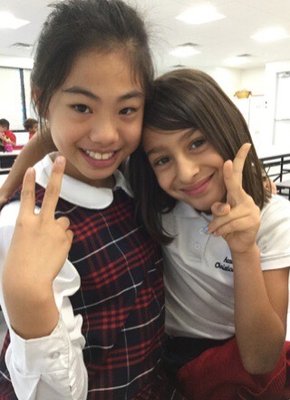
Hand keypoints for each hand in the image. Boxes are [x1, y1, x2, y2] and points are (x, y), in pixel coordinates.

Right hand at [3, 156, 72, 289]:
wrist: (27, 284)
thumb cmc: (18, 268)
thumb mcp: (20, 244)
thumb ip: (35, 230)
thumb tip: (57, 223)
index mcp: (23, 222)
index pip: (26, 196)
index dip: (28, 181)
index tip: (30, 168)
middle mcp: (40, 221)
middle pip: (51, 193)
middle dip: (56, 173)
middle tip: (60, 158)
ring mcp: (54, 229)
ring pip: (63, 222)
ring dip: (59, 230)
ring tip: (49, 246)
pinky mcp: (65, 239)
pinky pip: (68, 236)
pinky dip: (64, 242)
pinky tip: (55, 253)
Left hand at [208, 143, 259, 253]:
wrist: (239, 243)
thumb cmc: (228, 226)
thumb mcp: (219, 216)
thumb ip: (218, 209)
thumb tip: (224, 208)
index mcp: (237, 194)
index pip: (239, 174)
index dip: (241, 159)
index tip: (245, 145)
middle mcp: (246, 198)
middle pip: (235, 186)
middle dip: (230, 174)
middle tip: (227, 163)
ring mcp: (251, 209)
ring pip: (226, 213)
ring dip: (216, 224)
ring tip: (216, 230)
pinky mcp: (253, 220)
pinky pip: (231, 223)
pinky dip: (222, 230)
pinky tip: (222, 234)